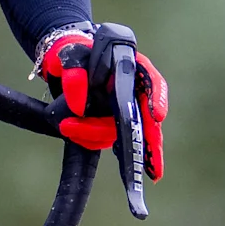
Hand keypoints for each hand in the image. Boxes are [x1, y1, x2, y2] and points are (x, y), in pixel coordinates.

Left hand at [35, 24, 167, 181]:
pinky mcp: (110, 126)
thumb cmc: (77, 54)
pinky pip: (104, 140)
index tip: (158, 115)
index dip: (157, 99)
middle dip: (150, 143)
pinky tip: (72, 132)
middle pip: (148, 120)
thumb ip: (75, 71)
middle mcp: (134, 93)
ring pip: (120, 134)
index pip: (152, 82)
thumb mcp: (71, 55)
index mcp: (133, 68)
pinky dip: (89, 139)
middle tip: (155, 171)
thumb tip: (79, 106)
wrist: (68, 65)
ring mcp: (124, 112)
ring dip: (93, 134)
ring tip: (66, 126)